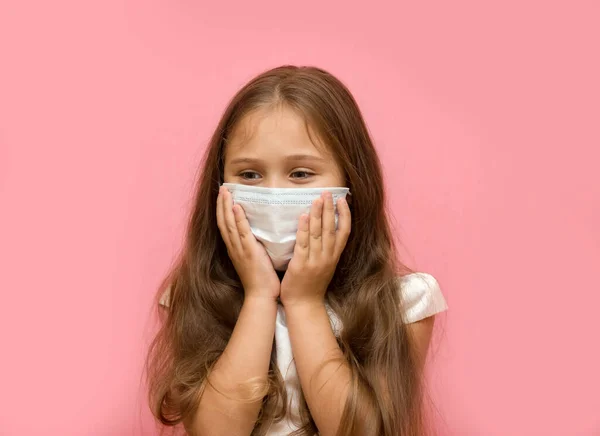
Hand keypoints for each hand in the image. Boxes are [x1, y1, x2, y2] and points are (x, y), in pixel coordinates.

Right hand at [216, 186, 280, 299]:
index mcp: (234, 249)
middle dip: (222, 203)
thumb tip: (261, 232)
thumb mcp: (255, 258)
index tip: (223, 195)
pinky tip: (237, 207)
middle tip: (222, 187)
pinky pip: (242, 233)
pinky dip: (238, 219)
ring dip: (227, 206)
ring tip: (226, 191)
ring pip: (229, 224)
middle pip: (223, 221)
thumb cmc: (262, 280)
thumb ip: (254, 245)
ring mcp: (240, 250)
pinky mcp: (249, 252)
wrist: (261, 296)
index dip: (223, 209)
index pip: (225, 225)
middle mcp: (234, 247)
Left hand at [280, 191, 350, 306]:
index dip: (345, 215)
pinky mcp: (301, 264)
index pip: (344, 232)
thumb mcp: (325, 266)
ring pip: (319, 233)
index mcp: (334, 257)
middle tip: (328, 192)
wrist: (304, 305)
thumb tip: (325, 231)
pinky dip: (305, 229)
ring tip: (317, 198)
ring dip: (319, 214)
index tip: (343, 200)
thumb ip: (326, 250)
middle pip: (331, 228)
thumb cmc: (312, 285)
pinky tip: (304, 216)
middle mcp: (327, 257)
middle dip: (330, 209)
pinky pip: (303, 243)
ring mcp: (315, 261)